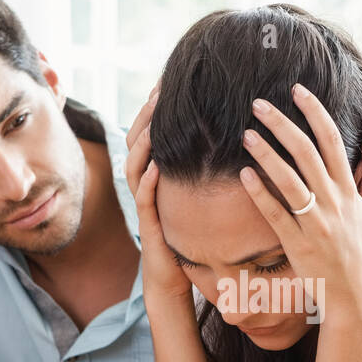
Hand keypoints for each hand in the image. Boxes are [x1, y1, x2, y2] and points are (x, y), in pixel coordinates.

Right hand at [125, 83, 194, 307]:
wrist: (172, 279)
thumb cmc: (187, 239)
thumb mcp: (194, 200)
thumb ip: (201, 175)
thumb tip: (226, 144)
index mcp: (157, 178)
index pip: (151, 135)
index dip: (156, 109)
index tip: (168, 82)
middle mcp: (146, 187)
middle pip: (136, 142)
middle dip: (146, 114)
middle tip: (158, 87)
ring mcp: (144, 205)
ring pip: (135, 165)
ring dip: (144, 141)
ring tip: (154, 117)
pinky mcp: (150, 225)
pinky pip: (144, 199)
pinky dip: (148, 181)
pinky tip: (158, 164)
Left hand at [239, 84, 361, 320]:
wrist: (353, 292)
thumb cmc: (359, 248)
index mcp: (349, 188)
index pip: (332, 140)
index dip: (314, 111)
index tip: (296, 90)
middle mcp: (334, 201)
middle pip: (306, 152)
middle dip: (282, 123)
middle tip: (258, 104)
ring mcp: (316, 222)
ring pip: (289, 179)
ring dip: (266, 153)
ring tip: (246, 134)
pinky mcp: (298, 242)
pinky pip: (276, 214)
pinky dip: (260, 193)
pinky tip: (244, 175)